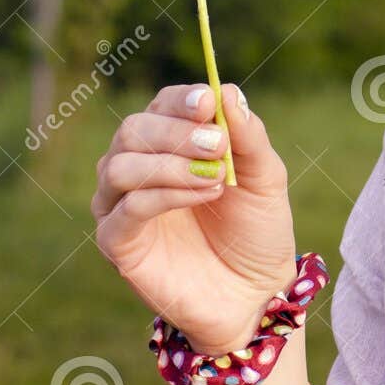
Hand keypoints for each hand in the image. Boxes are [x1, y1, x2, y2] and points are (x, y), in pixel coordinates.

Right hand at [92, 82, 298, 353]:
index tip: (208, 101)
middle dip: (176, 132)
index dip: (182, 100)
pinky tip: (202, 195)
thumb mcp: (266, 179)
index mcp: (172, 144)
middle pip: (133, 129)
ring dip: (170, 164)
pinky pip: (125, 209)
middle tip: (217, 144)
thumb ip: (248, 136)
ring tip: (216, 179)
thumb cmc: (257, 230)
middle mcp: (139, 167)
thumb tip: (229, 91)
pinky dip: (163, 195)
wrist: (256, 292)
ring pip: (120, 166)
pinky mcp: (118, 243)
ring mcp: (122, 205)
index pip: (163, 105)